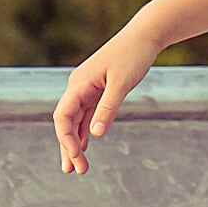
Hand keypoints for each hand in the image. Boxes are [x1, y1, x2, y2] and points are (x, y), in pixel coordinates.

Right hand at [51, 28, 157, 173]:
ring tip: (76, 167)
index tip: (76, 157)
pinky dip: (85, 131)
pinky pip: (87, 114)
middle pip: (66, 122)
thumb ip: (108, 108)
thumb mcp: (122, 83)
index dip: (65, 139)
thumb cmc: (133, 55)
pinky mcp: (98, 89)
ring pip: (76, 121)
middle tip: (75, 172)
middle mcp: (78, 86)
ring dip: (75, 143)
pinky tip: (85, 146)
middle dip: (69, 147)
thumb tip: (95, 135)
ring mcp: (87, 88)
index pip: (63, 116)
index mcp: (79, 84)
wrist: (145, 35)